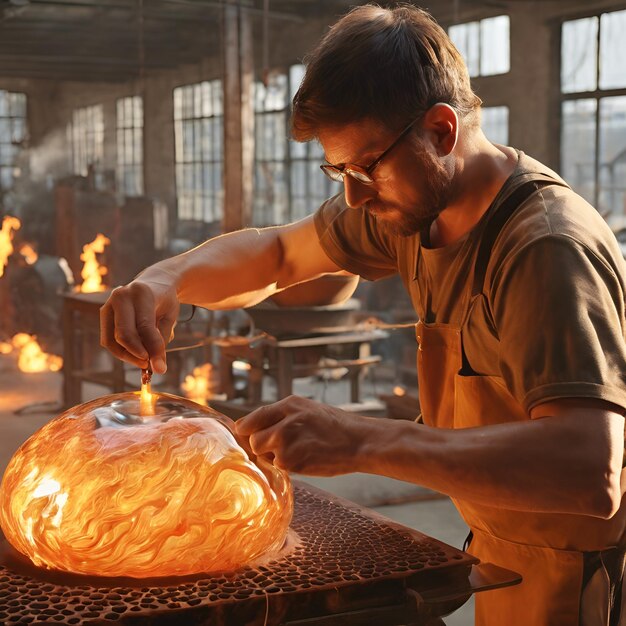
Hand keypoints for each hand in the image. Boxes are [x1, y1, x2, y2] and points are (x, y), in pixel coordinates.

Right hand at [100, 275, 179, 373]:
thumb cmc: (164, 301)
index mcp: (141, 293)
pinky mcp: (104, 314)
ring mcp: (109, 304)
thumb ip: (162, 340)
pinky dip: (121, 351)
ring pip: (111, 340)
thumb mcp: (169, 317)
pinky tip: (136, 354)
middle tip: (150, 365)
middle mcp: (121, 296)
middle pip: (123, 334)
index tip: (160, 367)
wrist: (155, 283)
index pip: (144, 326)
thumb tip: (158, 368)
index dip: (151, 349)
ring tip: (145, 362)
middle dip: (136, 354)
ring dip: (127, 356)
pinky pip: (108, 339)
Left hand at [235, 395, 367, 474]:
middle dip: (262, 446)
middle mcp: (283, 421)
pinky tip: (306, 459)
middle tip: (282, 447)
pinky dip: (288, 467)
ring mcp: (286, 442)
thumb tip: (247, 428)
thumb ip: (279, 415)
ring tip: (299, 450)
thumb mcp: (306, 409)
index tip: (247, 437)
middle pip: (253, 440)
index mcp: (288, 405)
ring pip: (264, 455)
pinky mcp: (291, 462)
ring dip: (275, 457)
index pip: (250, 420)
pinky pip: (278, 467)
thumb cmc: (333, 426)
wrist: (359, 441)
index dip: (245, 431)